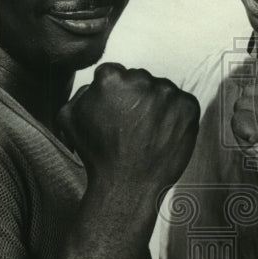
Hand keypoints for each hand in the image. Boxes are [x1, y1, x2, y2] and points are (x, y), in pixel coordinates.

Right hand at [57, 64, 199, 197]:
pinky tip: (163, 133)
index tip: (117, 112)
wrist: (128, 185)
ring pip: (162, 91)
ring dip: (157, 105)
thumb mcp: (68, 118)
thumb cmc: (98, 155)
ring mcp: (168, 93)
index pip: (115, 73)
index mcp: (111, 78)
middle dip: (136, 97)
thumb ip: (80, 93)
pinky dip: (177, 115)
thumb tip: (94, 85)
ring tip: (148, 132)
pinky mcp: (188, 106)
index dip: (115, 94)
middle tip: (132, 125)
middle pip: (140, 80)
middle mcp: (141, 80)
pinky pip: (183, 103)